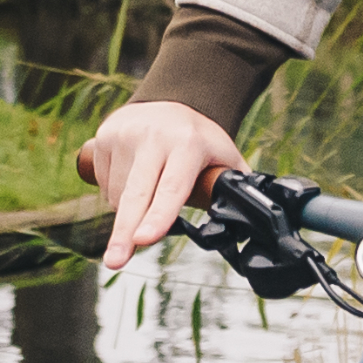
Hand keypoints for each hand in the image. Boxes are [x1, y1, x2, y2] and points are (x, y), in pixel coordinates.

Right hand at [78, 99, 242, 269]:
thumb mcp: (224, 155)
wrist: (168, 100)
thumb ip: (238, 186)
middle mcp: (153, 137)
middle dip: (124, 233)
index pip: (172, 187)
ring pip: (118, 197)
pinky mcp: (104, 138)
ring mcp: (125, 136)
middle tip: (116, 262)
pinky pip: (104, 185)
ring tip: (148, 196)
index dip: (159, 216)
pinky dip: (115, 196)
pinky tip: (131, 181)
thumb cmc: (200, 139)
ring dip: (129, 214)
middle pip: (136, 195)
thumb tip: (258, 222)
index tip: (144, 240)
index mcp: (188, 144)